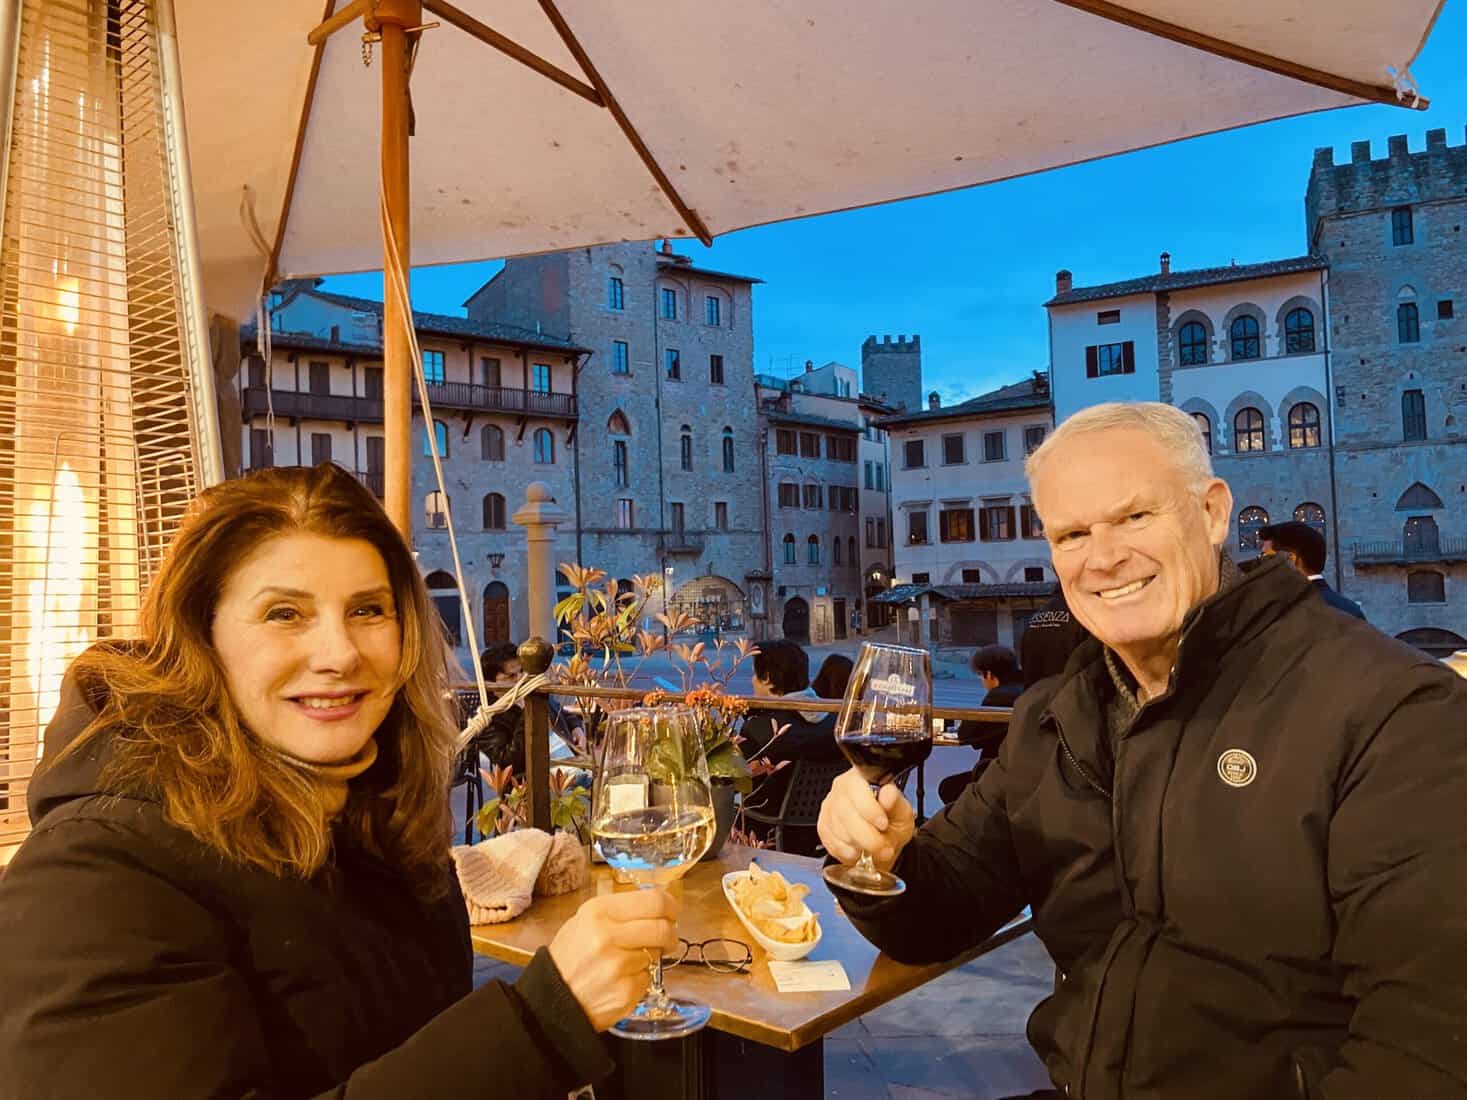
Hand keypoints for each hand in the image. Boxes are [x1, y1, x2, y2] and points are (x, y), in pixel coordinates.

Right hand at [548, 889, 679, 1030]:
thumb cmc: (571, 957)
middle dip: (670, 933)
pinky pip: (647, 978)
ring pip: (656, 953)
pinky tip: (621, 980)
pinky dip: (640, 978)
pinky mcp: (625, 992)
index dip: (670, 905)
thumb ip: (619, 911)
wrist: (552, 1000)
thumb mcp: (584, 921)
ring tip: (629, 960)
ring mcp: (617, 966)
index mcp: (598, 912)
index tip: (673, 911)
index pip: (653, 901)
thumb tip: (658, 905)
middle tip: (668, 937)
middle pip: (662, 927)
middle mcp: (607, 936)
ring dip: (650, 956)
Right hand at [817, 768, 916, 872]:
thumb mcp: (902, 813)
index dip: (869, 809)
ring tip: (874, 850)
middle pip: (845, 812)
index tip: (883, 825)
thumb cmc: (892, 821)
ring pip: (838, 829)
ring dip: (859, 845)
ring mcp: (830, 806)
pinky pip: (831, 842)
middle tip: (883, 847)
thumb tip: (888, 795)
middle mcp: (842, 788)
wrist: (882, 838)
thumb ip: (896, 803)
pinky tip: (858, 850)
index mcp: (862, 777)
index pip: (857, 788)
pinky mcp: (823, 825)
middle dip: (867, 836)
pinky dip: (847, 852)